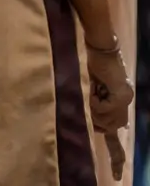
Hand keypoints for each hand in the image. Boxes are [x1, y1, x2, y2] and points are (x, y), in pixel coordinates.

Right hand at [85, 43, 132, 179]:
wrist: (102, 46)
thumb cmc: (93, 64)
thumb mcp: (92, 89)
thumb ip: (95, 106)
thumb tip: (95, 127)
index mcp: (119, 102)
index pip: (118, 132)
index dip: (117, 156)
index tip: (116, 176)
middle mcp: (126, 102)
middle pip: (112, 128)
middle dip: (100, 121)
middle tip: (93, 100)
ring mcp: (126, 99)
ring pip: (107, 120)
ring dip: (95, 109)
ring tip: (94, 91)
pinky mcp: (121, 95)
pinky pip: (104, 109)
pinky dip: (95, 102)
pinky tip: (95, 89)